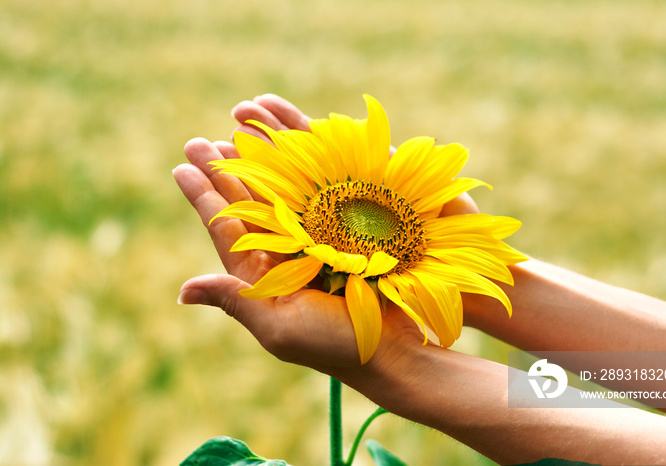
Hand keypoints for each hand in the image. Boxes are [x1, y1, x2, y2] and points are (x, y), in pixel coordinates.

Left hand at [173, 95, 422, 373]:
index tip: (182, 167)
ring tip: (240, 120)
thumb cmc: (339, 345)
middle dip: (227, 169)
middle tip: (199, 141)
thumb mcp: (279, 327)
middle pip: (254, 200)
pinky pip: (332, 176)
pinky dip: (312, 152)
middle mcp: (296, 247)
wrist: (403, 347)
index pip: (230, 228)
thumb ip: (236, 299)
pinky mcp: (364, 214)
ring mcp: (330, 229)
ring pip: (290, 181)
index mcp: (270, 272)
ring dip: (265, 152)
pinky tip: (294, 132)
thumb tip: (183, 290)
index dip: (205, 197)